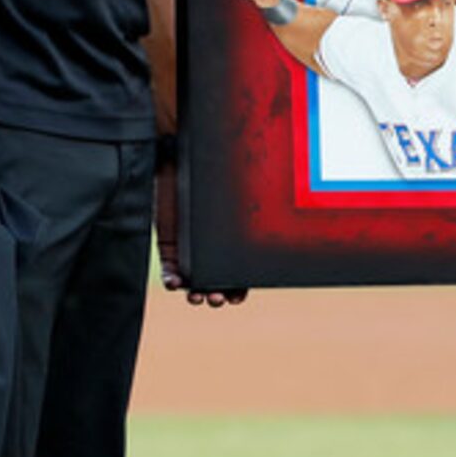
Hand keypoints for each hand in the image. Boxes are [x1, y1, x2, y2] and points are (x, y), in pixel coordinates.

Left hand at [149, 142, 248, 305]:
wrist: (173, 158)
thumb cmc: (207, 165)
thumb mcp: (233, 180)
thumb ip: (249, 189)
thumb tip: (285, 186)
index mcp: (235, 239)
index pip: (240, 271)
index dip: (239, 288)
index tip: (236, 297)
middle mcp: (214, 248)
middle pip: (219, 282)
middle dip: (219, 295)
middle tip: (217, 299)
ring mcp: (191, 250)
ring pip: (196, 282)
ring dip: (197, 294)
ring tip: (196, 298)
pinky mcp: (170, 247)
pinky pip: (172, 270)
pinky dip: (173, 280)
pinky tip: (175, 283)